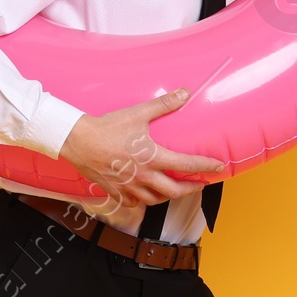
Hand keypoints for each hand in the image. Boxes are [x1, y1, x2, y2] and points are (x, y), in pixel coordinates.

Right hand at [60, 88, 224, 210]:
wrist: (78, 141)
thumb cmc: (107, 127)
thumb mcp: (138, 113)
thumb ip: (163, 105)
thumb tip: (184, 93)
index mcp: (153, 157)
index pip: (188, 165)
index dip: (206, 167)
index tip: (218, 167)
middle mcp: (144, 176)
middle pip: (175, 191)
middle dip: (192, 189)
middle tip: (200, 184)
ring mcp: (129, 187)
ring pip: (156, 200)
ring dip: (169, 196)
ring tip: (175, 189)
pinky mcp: (116, 191)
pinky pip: (134, 204)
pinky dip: (143, 202)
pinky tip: (146, 196)